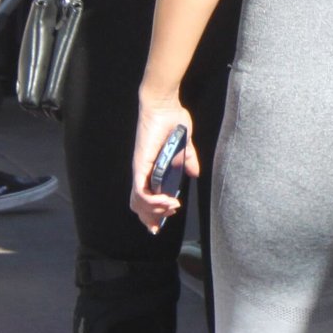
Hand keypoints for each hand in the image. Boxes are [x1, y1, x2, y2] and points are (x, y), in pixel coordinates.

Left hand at [131, 97, 197, 232]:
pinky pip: (141, 190)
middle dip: (150, 219)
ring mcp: (140, 168)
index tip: (158, 227)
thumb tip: (195, 173)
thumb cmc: (173, 120)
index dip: (149, 214)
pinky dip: (152, 200)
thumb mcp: (186, 145)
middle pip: (138, 204)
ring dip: (155, 210)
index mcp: (151, 168)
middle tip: (161, 225)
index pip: (144, 197)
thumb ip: (188, 160)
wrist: (165, 105)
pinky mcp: (141, 164)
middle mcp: (143, 171)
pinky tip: (167, 201)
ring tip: (172, 208)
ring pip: (138, 201)